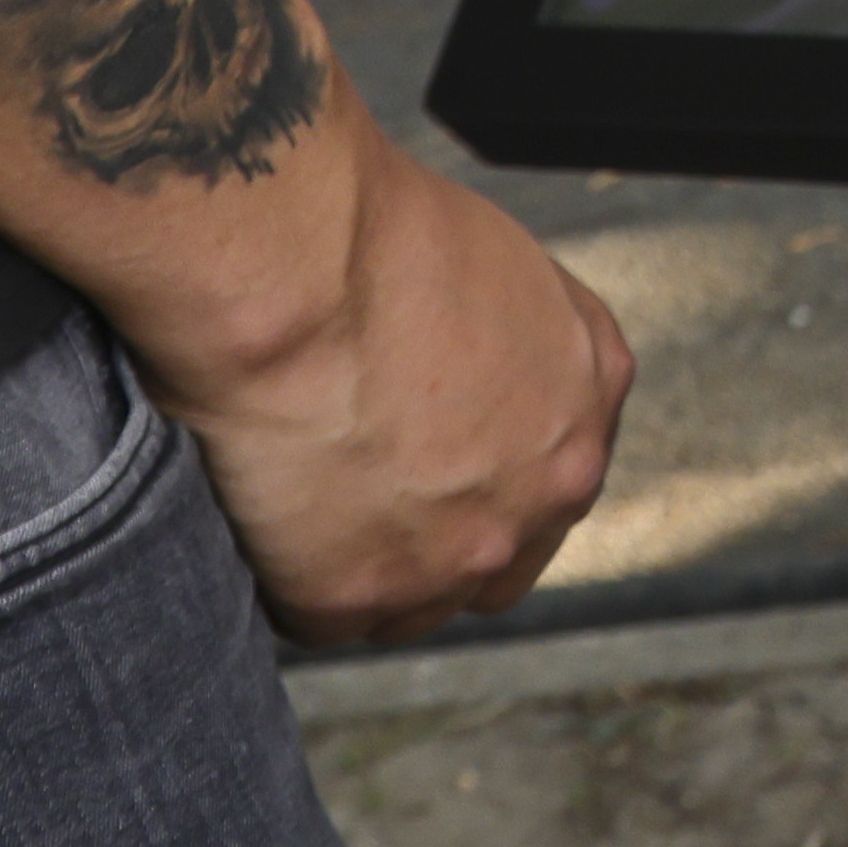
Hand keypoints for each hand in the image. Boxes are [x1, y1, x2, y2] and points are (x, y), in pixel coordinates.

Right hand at [158, 124, 633, 640]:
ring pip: (413, 600)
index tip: (426, 455)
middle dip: (437, 534)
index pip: (550, 471)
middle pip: (495, 550)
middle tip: (360, 491)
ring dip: (365, 565)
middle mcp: (547, 492)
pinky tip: (258, 512)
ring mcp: (457, 557)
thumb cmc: (377, 236)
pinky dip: (285, 576)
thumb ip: (520, 343)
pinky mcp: (359, 598)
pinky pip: (318, 610)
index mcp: (588, 400)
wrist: (295, 270)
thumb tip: (480, 378)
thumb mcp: (503, 268)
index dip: (482, 468)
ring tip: (297, 498)